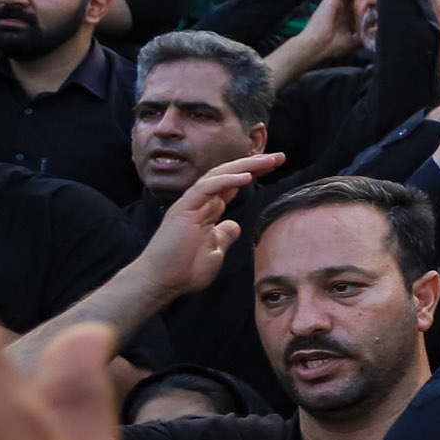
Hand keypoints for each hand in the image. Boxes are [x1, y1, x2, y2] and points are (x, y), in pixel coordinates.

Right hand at [130, 152, 284, 301]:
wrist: (160, 282)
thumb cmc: (184, 270)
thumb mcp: (214, 251)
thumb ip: (224, 235)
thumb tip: (234, 225)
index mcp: (208, 210)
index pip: (233, 184)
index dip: (253, 173)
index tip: (275, 166)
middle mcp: (199, 202)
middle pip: (229, 175)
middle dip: (254, 164)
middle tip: (279, 157)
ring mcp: (190, 204)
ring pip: (218, 176)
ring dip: (244, 166)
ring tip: (268, 161)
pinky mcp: (183, 210)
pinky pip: (206, 188)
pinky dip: (226, 180)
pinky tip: (246, 177)